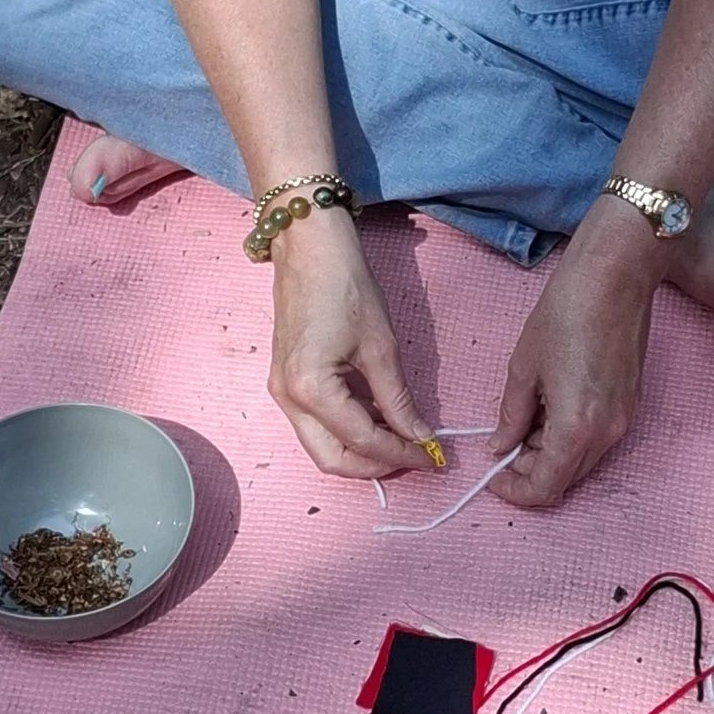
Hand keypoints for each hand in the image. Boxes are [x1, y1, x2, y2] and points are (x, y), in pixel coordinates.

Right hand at [266, 211, 437, 478]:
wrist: (309, 248)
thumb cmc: (345, 286)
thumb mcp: (380, 347)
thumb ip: (398, 399)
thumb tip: (420, 435)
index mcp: (311, 390)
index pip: (362, 441)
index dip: (400, 454)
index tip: (432, 456)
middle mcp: (288, 398)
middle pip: (331, 459)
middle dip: (374, 466)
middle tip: (412, 457)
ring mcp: (281, 391)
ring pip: (320, 445)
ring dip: (359, 450)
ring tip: (400, 437)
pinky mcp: (285, 381)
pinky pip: (314, 423)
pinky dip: (345, 429)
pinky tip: (376, 417)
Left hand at [489, 213, 662, 508]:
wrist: (615, 278)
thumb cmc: (565, 315)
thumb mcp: (524, 369)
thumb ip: (512, 416)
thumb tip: (501, 446)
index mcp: (575, 429)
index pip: (544, 488)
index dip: (514, 490)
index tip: (491, 474)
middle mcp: (606, 435)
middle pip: (564, 480)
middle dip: (530, 473)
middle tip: (502, 445)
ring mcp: (623, 421)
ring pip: (581, 463)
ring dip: (550, 457)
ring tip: (524, 423)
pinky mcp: (630, 406)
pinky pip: (596, 441)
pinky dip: (569, 440)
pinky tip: (550, 410)